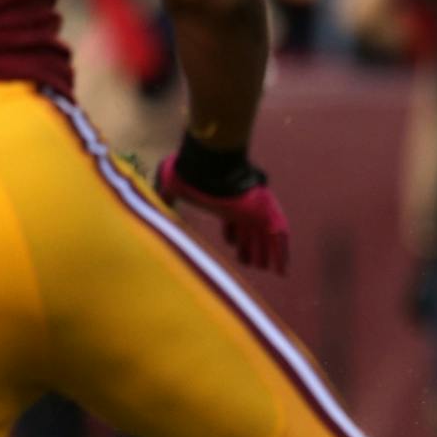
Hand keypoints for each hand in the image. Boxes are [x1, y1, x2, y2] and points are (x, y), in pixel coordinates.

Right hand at [156, 150, 290, 273]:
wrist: (204, 164)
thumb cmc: (188, 173)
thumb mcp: (173, 184)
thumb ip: (166, 196)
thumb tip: (153, 201)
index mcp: (226, 200)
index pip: (234, 223)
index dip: (234, 237)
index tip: (235, 250)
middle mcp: (243, 204)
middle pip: (252, 232)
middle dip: (253, 249)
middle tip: (253, 264)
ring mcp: (256, 207)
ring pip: (268, 236)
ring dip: (271, 255)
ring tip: (274, 272)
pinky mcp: (265, 210)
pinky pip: (279, 234)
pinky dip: (282, 252)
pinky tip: (283, 269)